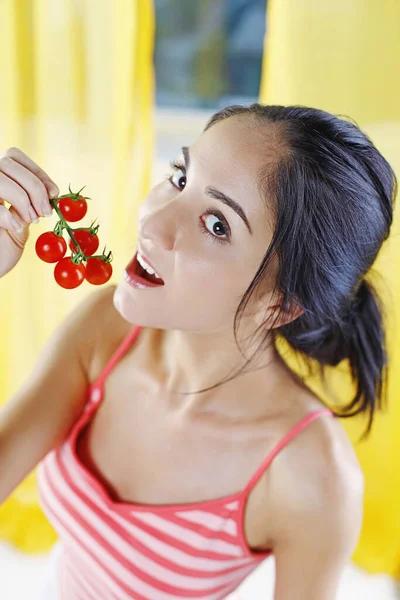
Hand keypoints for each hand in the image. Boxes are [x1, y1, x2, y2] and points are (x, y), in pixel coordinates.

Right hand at [0, 147, 58, 277]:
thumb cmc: (1, 248)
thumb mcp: (21, 222)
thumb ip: (30, 204)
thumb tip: (51, 192)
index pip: (14, 156)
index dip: (37, 172)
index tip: (54, 193)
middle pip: (8, 164)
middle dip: (34, 188)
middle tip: (45, 213)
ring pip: (0, 179)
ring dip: (22, 199)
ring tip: (30, 220)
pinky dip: (7, 214)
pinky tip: (15, 227)